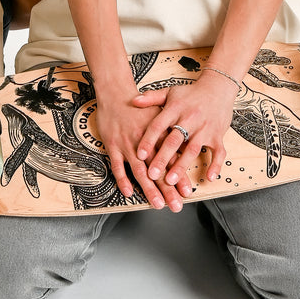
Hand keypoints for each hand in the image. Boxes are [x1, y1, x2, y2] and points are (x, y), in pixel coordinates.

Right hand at [96, 86, 185, 212]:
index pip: (171, 159)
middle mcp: (144, 141)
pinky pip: (117, 166)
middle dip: (168, 189)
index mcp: (158, 135)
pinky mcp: (112, 145)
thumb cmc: (139, 107)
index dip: (179, 175)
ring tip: (157, 204)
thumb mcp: (159, 115)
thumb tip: (185, 150)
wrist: (116, 92)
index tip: (187, 191)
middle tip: (176, 206)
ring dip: (149, 189)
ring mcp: (127, 144)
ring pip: (140, 170)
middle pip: (158, 169)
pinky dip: (122, 179)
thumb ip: (170, 133)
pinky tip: (129, 192)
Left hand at [131, 72, 236, 191]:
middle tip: (152, 174)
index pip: (159, 125)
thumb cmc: (191, 93)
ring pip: (192, 149)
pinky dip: (215, 165)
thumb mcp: (170, 92)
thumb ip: (151, 98)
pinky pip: (218, 152)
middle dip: (162, 158)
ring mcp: (205, 128)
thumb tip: (133, 101)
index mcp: (175, 109)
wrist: (218, 87)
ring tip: (171, 180)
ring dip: (182, 166)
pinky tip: (209, 178)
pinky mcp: (217, 135)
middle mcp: (190, 119)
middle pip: (174, 141)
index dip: (149, 140)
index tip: (139, 155)